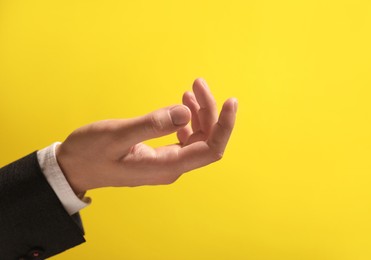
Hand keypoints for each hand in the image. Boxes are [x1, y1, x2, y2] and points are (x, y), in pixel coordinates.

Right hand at [56, 78, 237, 193]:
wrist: (74, 168)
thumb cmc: (91, 154)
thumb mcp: (117, 136)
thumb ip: (152, 124)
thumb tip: (185, 113)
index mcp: (167, 166)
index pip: (211, 149)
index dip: (225, 126)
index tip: (230, 101)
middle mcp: (173, 167)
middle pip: (207, 139)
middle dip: (209, 111)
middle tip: (197, 83)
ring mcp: (168, 162)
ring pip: (197, 137)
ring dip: (199, 113)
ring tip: (190, 90)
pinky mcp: (161, 155)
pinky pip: (185, 137)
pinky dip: (187, 119)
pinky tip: (182, 105)